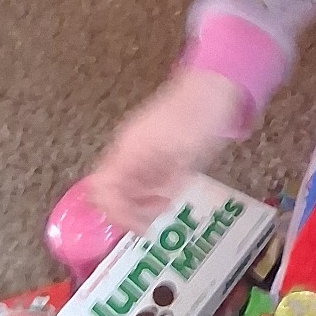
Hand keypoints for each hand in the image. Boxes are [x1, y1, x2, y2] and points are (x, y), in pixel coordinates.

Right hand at [79, 67, 244, 231]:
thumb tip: (146, 211)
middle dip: (128, 209)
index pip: (103, 191)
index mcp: (129, 151)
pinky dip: (148, 187)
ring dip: (139, 200)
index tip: (143, 227)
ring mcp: (136, 144)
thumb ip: (163, 185)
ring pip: (122, 183)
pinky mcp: (148, 143)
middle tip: (154, 217)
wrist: (212, 88)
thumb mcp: (186, 159)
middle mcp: (126, 148)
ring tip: (165, 203)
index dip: (118, 214)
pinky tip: (169, 188)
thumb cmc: (199, 121)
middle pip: (109, 189)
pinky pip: (137, 172)